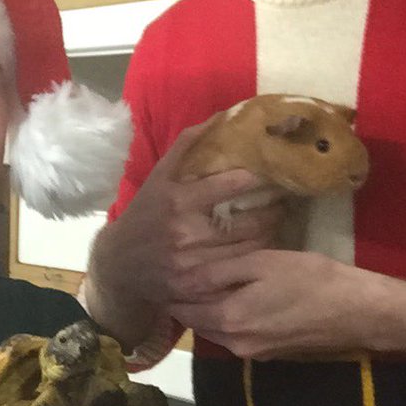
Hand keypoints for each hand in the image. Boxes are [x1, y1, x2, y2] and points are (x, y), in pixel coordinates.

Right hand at [87, 122, 283, 346]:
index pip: (228, 185)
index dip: (256, 179)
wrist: (119, 266)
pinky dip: (256, 259)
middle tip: (285, 201)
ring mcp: (193, 264)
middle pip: (247, 222)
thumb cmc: (145, 214)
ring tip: (279, 221)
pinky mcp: (198, 288)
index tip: (272, 174)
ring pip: (249, 249)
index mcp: (176, 201)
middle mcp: (185, 233)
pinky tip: (264, 248)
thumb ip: (186, 147)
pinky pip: (239, 271)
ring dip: (270, 234)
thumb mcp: (158, 178)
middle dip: (273, 210)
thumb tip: (220, 116)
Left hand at [170, 248, 382, 359]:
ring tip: (206, 278)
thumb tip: (181, 277)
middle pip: (197, 321)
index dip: (170, 288)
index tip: (164, 266)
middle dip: (186, 299)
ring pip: (216, 328)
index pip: (181, 309)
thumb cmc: (310, 279)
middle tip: (181, 268)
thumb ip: (219, 272)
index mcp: (227, 320)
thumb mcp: (261, 263)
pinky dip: (228, 315)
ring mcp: (253, 352)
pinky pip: (236, 333)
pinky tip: (236, 294)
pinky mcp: (270, 353)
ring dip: (208, 308)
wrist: (357, 311)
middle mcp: (234, 344)